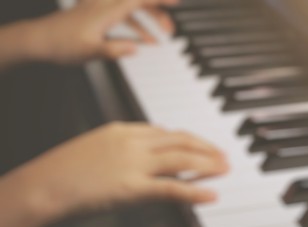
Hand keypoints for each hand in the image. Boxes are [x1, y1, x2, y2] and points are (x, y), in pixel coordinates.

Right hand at [3, 122, 227, 221]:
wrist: (43, 184)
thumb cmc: (64, 170)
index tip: (201, 145)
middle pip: (180, 140)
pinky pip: (172, 187)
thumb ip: (124, 150)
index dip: (189, 139)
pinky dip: (195, 191)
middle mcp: (133, 142)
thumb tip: (145, 160)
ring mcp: (134, 163)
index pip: (166, 132)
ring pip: (182, 159)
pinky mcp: (132, 187)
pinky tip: (210, 195)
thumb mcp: (98, 149)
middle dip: (206, 148)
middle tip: (223, 155)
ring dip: (208, 164)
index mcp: (124, 130)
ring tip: (225, 169)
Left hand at [26, 0, 178, 63]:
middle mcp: (105, 5)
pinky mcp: (98, 14)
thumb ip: (114, 49)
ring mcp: (101, 9)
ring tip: (163, 34)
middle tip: (171, 27)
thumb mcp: (90, 51)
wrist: (41, 40)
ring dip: (149, 20)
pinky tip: (144, 40)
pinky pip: (123, 16)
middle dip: (159, 13)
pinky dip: (136, 26)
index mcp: (106, 11)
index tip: (176, 2)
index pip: (138, 0)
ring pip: (133, 9)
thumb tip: (135, 48)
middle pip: (139, 2)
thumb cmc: (61, 44)